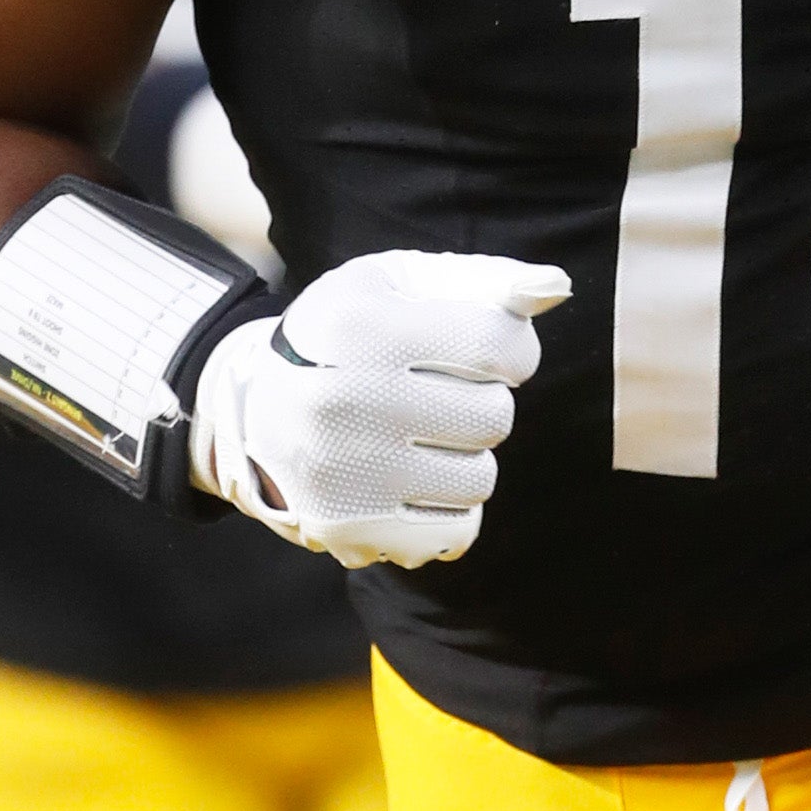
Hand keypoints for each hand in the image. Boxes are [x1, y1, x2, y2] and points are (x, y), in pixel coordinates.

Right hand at [189, 252, 570, 567]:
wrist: (255, 407)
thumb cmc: (351, 333)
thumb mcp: (399, 283)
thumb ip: (484, 280)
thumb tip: (555, 287)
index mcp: (362, 327)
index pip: (497, 344)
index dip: (511, 349)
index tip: (486, 350)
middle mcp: (345, 399)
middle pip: (493, 416)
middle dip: (484, 403)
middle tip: (444, 395)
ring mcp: (344, 470)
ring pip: (479, 478)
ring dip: (467, 456)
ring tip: (423, 436)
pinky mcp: (347, 525)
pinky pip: (454, 531)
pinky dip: (449, 506)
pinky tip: (415, 478)